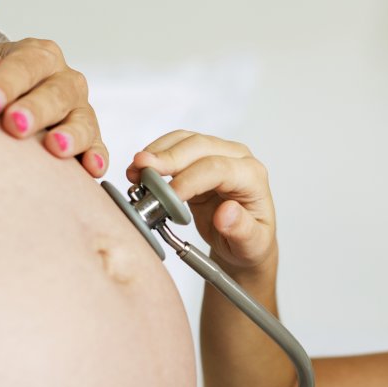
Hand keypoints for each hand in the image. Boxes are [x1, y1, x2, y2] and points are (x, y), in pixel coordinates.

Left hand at [0, 31, 108, 177]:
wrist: (9, 97)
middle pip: (57, 93)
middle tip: (15, 125)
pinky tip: (92, 168)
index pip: (26, 65)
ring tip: (55, 146)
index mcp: (39, 56)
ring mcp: (81, 109)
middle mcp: (66, 79)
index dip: (6, 83)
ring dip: (71, 134)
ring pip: (83, 120)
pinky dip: (97, 157)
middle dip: (37, 109)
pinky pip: (97, 147)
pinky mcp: (90, 137)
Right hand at [127, 131, 275, 272]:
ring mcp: (217, 154)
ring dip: (156, 152)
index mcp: (252, 177)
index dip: (190, 179)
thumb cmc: (250, 242)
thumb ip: (242, 230)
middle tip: (141, 169)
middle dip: (168, 157)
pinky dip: (154, 155)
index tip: (168, 196)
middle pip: (199, 147)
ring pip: (184, 140)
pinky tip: (139, 169)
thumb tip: (226, 213)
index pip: (218, 169)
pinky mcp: (197, 158)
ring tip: (135, 170)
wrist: (241, 241)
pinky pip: (174, 146)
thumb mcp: (252, 245)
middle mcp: (237, 158)